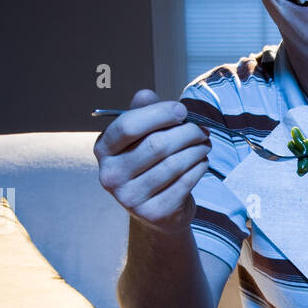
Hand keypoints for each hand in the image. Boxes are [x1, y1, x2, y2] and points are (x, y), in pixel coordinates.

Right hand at [94, 89, 211, 233]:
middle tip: (201, 130)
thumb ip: (144, 113)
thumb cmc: (150, 163)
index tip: (182, 111)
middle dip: (186, 133)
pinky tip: (202, 162)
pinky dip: (199, 168)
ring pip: (173, 164)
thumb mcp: (143, 136)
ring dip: (196, 150)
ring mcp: (130, 198)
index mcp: (103, 150)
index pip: (128, 126)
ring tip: (205, 144)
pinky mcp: (153, 213)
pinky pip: (184, 183)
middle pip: (156, 145)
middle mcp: (111, 175)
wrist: (158, 209)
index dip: (159, 114)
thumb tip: (145, 94)